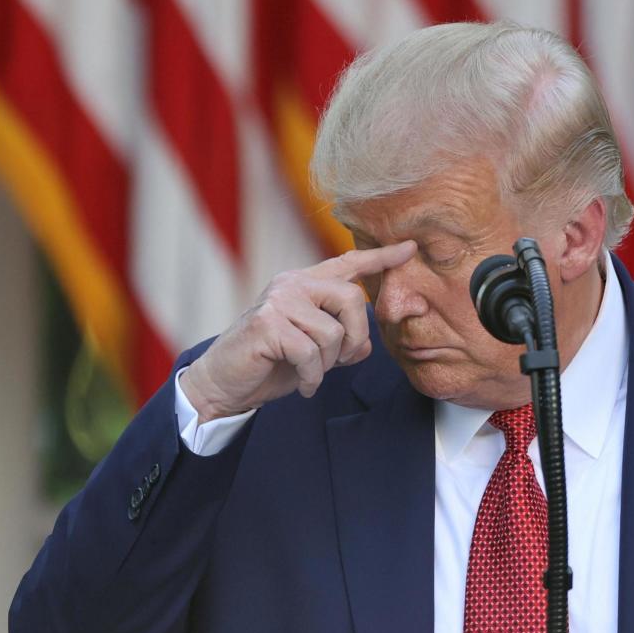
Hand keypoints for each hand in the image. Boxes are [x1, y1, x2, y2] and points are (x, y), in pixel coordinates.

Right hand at [180, 241, 416, 421]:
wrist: (224, 382)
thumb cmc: (270, 363)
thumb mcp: (314, 350)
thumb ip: (342, 340)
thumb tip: (367, 344)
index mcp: (305, 284)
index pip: (348, 264)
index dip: (380, 258)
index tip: (410, 249)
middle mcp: (291, 284)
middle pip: (351, 298)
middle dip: (356, 337)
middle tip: (340, 361)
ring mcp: (278, 301)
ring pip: (332, 333)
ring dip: (328, 363)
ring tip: (310, 372)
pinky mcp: (267, 324)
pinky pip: (311, 353)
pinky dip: (312, 377)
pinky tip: (302, 384)